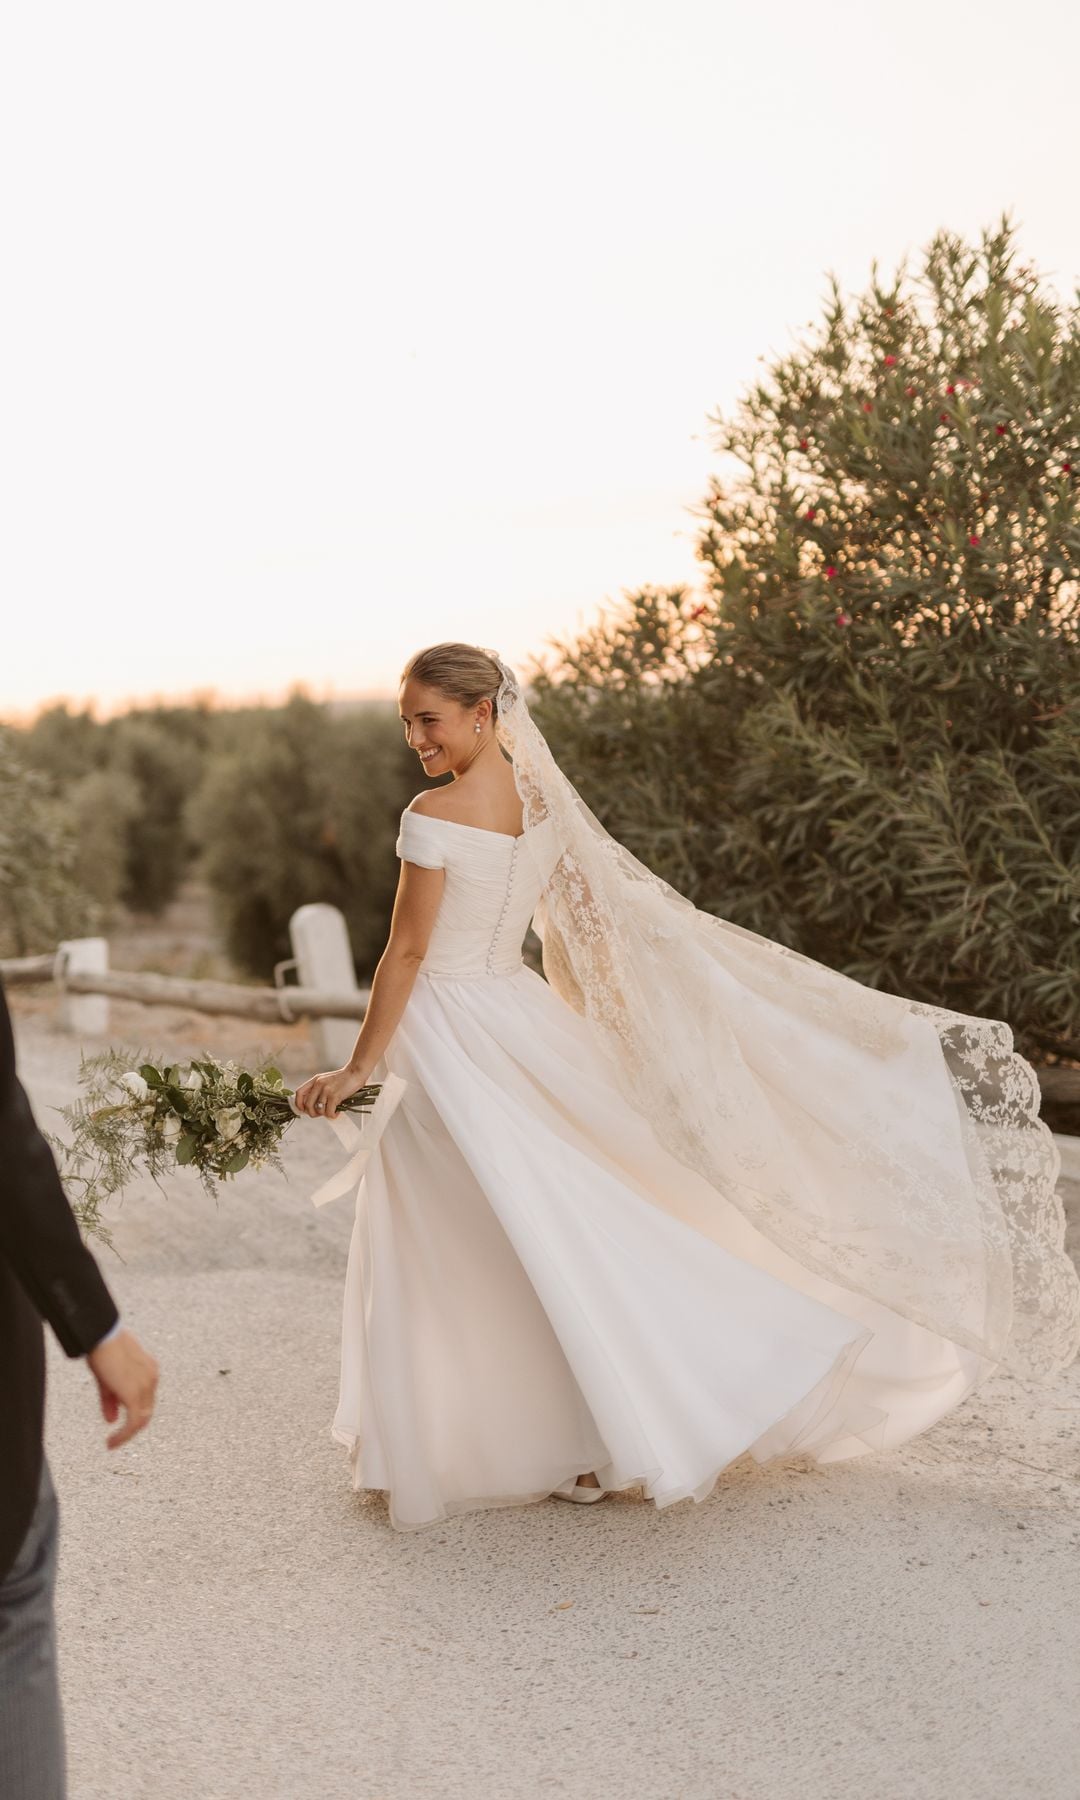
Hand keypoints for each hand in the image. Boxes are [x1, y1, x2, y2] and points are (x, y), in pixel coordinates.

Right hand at [86, 1329, 159, 1450]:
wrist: (101, 1336)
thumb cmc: (102, 1350)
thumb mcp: (107, 1379)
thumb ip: (111, 1400)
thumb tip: (111, 1420)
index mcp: (148, 1370)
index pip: (144, 1398)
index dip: (131, 1411)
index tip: (115, 1420)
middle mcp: (151, 1378)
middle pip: (145, 1410)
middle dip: (131, 1425)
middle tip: (117, 1437)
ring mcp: (145, 1386)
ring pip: (141, 1419)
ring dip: (127, 1433)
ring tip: (113, 1443)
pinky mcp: (135, 1394)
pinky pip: (133, 1423)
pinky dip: (124, 1435)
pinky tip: (111, 1443)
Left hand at [294, 1064, 371, 1120]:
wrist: (356, 1072)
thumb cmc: (344, 1078)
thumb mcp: (327, 1080)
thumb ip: (319, 1089)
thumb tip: (313, 1106)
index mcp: (315, 1080)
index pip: (299, 1093)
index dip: (299, 1104)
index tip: (304, 1110)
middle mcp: (318, 1084)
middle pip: (307, 1105)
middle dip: (313, 1113)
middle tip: (322, 1113)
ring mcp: (326, 1090)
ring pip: (319, 1110)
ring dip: (325, 1114)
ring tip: (333, 1111)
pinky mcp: (334, 1096)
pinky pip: (329, 1112)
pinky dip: (333, 1115)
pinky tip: (338, 1112)